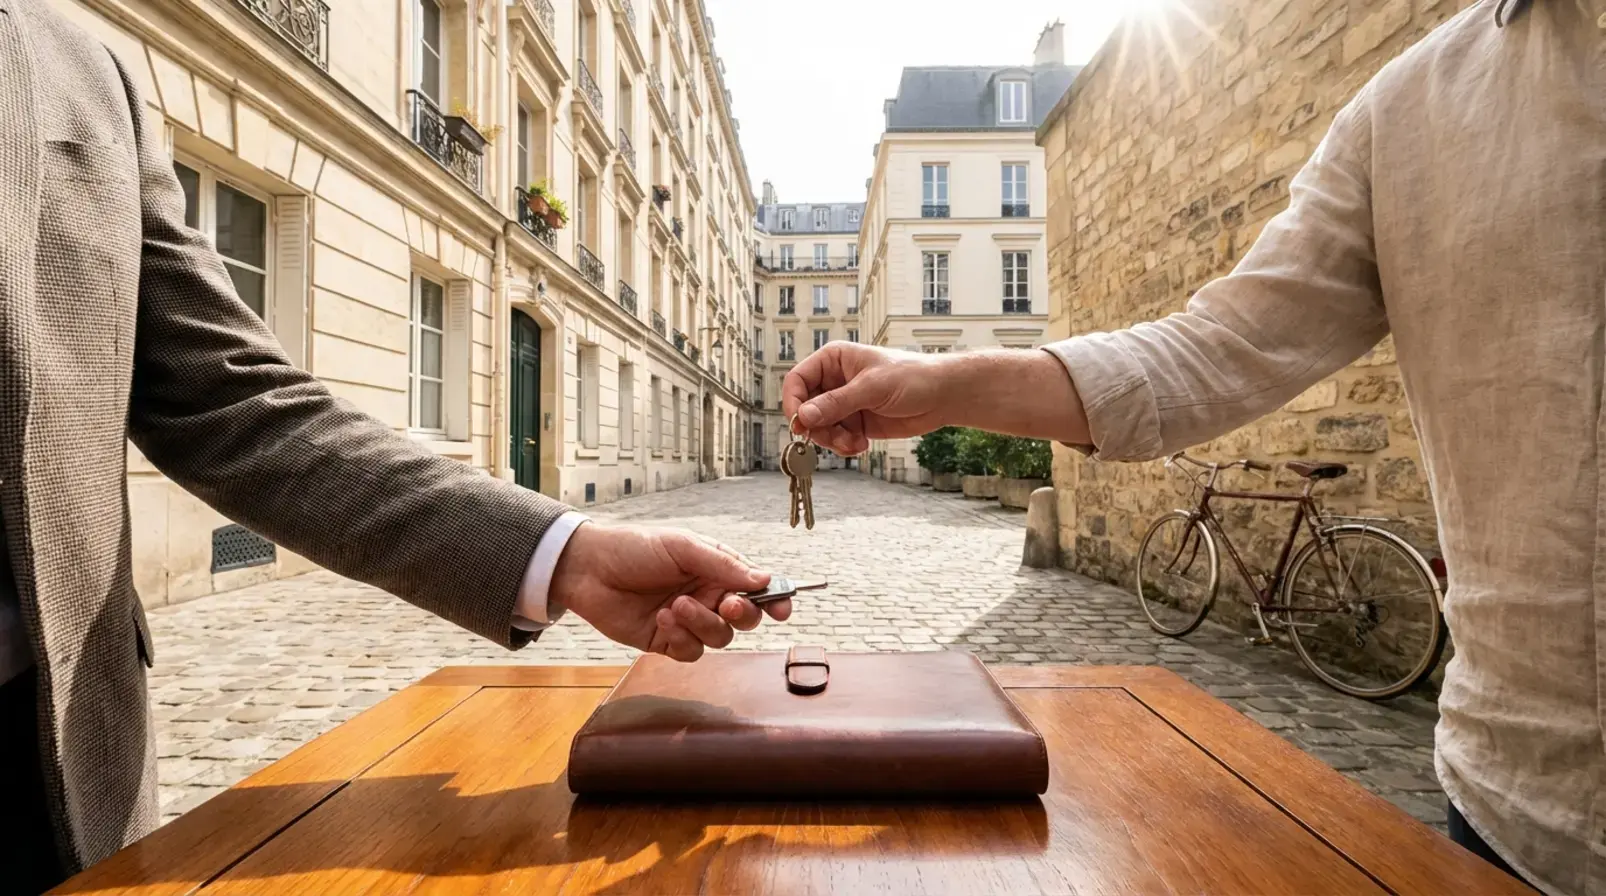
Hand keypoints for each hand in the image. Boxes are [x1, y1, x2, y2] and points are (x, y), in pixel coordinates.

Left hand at [548, 523, 790, 661]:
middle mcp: (707, 596)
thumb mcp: (682, 547)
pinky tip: (661, 619)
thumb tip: (763, 579)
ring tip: (674, 606)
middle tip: (724, 603)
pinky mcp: (668, 642)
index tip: (782, 609)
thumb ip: (723, 564)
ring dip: (701, 624)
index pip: (756, 587)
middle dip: (740, 614)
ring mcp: (689, 621)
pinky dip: (681, 638)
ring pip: (719, 638)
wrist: (588, 570)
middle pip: (744, 618)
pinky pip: (691, 652)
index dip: (774, 599)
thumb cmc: (634, 548)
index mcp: (716, 569)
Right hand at [781, 343, 949, 454]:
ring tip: (854, 443)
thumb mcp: (872, 388)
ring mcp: (844, 403)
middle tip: (832, 439)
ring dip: (832, 440)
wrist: (942, 396)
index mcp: (833, 360)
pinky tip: (861, 444)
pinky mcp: (854, 422)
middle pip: (805, 409)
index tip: (799, 424)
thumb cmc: (912, 377)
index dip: (793, 402)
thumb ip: (837, 403)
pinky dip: (844, 446)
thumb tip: (804, 415)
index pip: (797, 380)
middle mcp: (834, 381)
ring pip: (819, 428)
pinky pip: (836, 439)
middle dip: (817, 427)